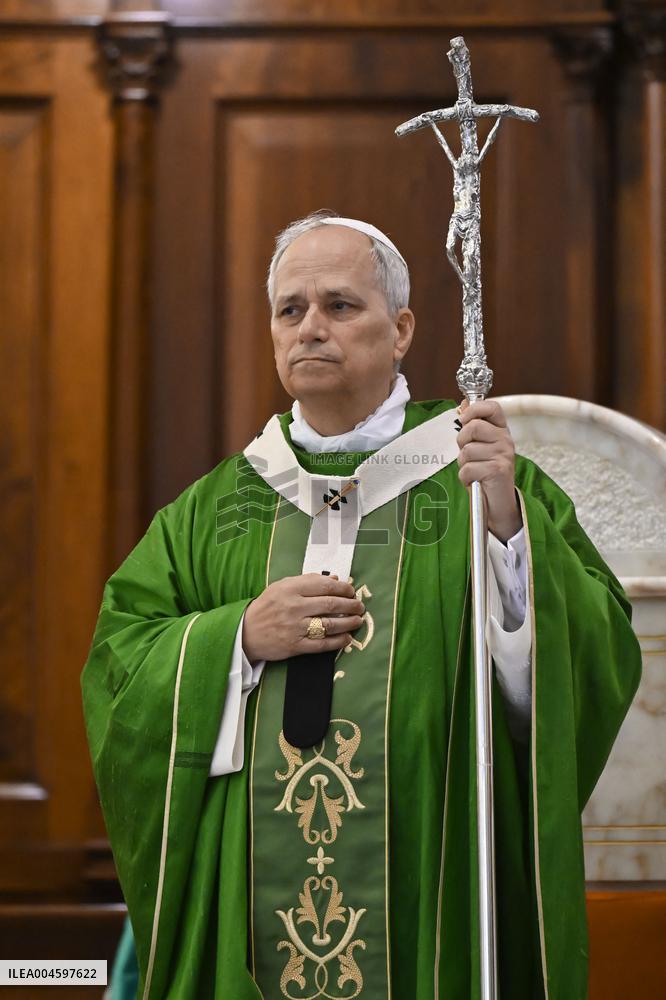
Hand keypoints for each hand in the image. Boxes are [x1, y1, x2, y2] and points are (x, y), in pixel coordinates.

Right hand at [242, 573, 365, 663]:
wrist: (245, 632)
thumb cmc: (266, 606)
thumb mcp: (282, 586)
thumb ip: (308, 581)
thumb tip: (336, 579)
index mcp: (290, 589)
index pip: (325, 585)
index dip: (343, 588)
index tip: (351, 591)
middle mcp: (293, 607)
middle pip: (331, 604)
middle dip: (351, 605)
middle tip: (359, 606)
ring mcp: (295, 627)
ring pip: (330, 624)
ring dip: (349, 622)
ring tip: (358, 620)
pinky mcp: (295, 646)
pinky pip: (322, 644)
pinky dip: (338, 641)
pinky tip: (347, 638)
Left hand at [456, 398, 521, 542]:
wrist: (498, 503)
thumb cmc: (485, 473)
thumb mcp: (479, 446)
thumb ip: (472, 426)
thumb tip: (464, 402)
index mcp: (501, 431)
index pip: (492, 407)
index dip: (474, 409)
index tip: (465, 419)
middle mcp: (505, 440)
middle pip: (473, 427)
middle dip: (462, 442)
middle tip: (468, 455)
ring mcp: (503, 455)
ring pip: (467, 451)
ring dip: (463, 464)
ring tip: (474, 471)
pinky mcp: (498, 471)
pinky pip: (468, 469)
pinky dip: (465, 478)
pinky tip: (475, 481)